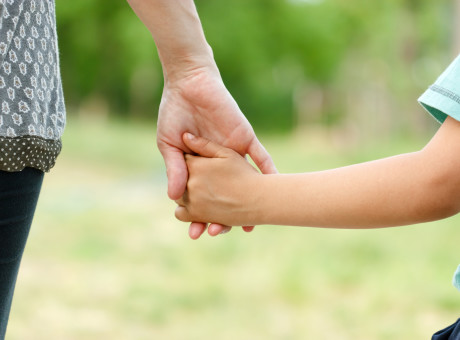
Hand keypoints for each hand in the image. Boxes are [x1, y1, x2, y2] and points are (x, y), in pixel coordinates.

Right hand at [156, 66, 276, 238]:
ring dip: (248, 203)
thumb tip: (173, 198)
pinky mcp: (245, 139)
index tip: (196, 233)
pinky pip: (261, 157)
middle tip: (217, 232)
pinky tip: (274, 190)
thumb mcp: (170, 145)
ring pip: (246, 183)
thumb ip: (174, 169)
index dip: (199, 215)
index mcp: (200, 167)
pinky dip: (268, 172)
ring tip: (247, 226)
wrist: (189, 84)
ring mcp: (234, 153)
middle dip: (222, 216)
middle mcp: (220, 164)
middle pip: (226, 196)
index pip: (203, 197)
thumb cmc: (174, 114)